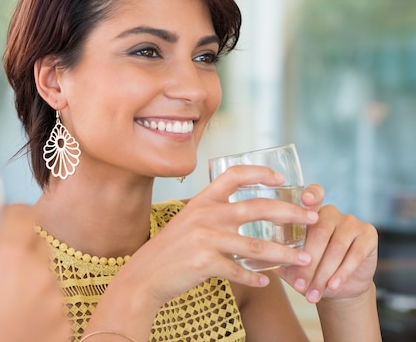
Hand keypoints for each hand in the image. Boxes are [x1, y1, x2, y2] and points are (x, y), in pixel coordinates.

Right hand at [0, 204, 70, 341]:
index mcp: (9, 256)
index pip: (23, 213)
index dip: (10, 213)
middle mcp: (39, 273)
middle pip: (36, 241)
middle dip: (17, 245)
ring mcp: (56, 301)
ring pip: (46, 273)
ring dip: (29, 276)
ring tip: (0, 297)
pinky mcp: (64, 327)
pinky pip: (56, 304)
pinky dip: (40, 306)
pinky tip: (16, 321)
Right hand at [121, 165, 318, 307]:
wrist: (144, 275)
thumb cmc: (170, 249)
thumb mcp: (187, 221)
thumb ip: (212, 213)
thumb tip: (244, 214)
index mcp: (203, 201)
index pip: (234, 175)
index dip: (260, 173)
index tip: (281, 178)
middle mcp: (206, 215)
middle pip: (258, 208)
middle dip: (291, 212)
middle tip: (311, 218)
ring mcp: (205, 239)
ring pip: (256, 246)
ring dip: (284, 254)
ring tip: (303, 259)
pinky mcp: (205, 263)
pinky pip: (240, 271)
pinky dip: (255, 278)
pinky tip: (266, 282)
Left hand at [276, 185, 377, 303]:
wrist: (337, 287)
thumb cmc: (307, 269)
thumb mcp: (288, 263)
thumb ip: (273, 255)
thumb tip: (249, 257)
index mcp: (309, 212)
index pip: (313, 195)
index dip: (311, 195)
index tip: (305, 201)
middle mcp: (331, 212)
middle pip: (320, 232)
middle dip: (308, 263)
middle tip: (299, 286)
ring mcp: (351, 221)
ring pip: (336, 247)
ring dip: (323, 273)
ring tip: (312, 294)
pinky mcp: (368, 234)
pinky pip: (355, 254)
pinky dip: (342, 273)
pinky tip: (332, 286)